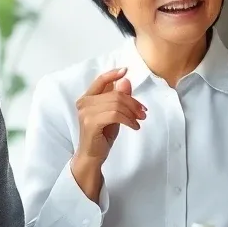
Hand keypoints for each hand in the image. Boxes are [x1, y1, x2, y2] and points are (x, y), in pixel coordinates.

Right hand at [70, 67, 145, 198]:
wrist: (92, 156)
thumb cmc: (102, 134)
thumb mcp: (114, 114)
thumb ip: (118, 98)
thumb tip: (126, 80)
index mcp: (87, 97)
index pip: (100, 80)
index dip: (113, 74)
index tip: (126, 70)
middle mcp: (84, 102)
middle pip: (115, 94)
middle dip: (133, 102)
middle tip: (143, 112)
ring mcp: (85, 112)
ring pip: (117, 104)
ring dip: (132, 112)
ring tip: (139, 120)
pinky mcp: (91, 123)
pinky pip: (115, 115)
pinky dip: (128, 120)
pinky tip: (134, 126)